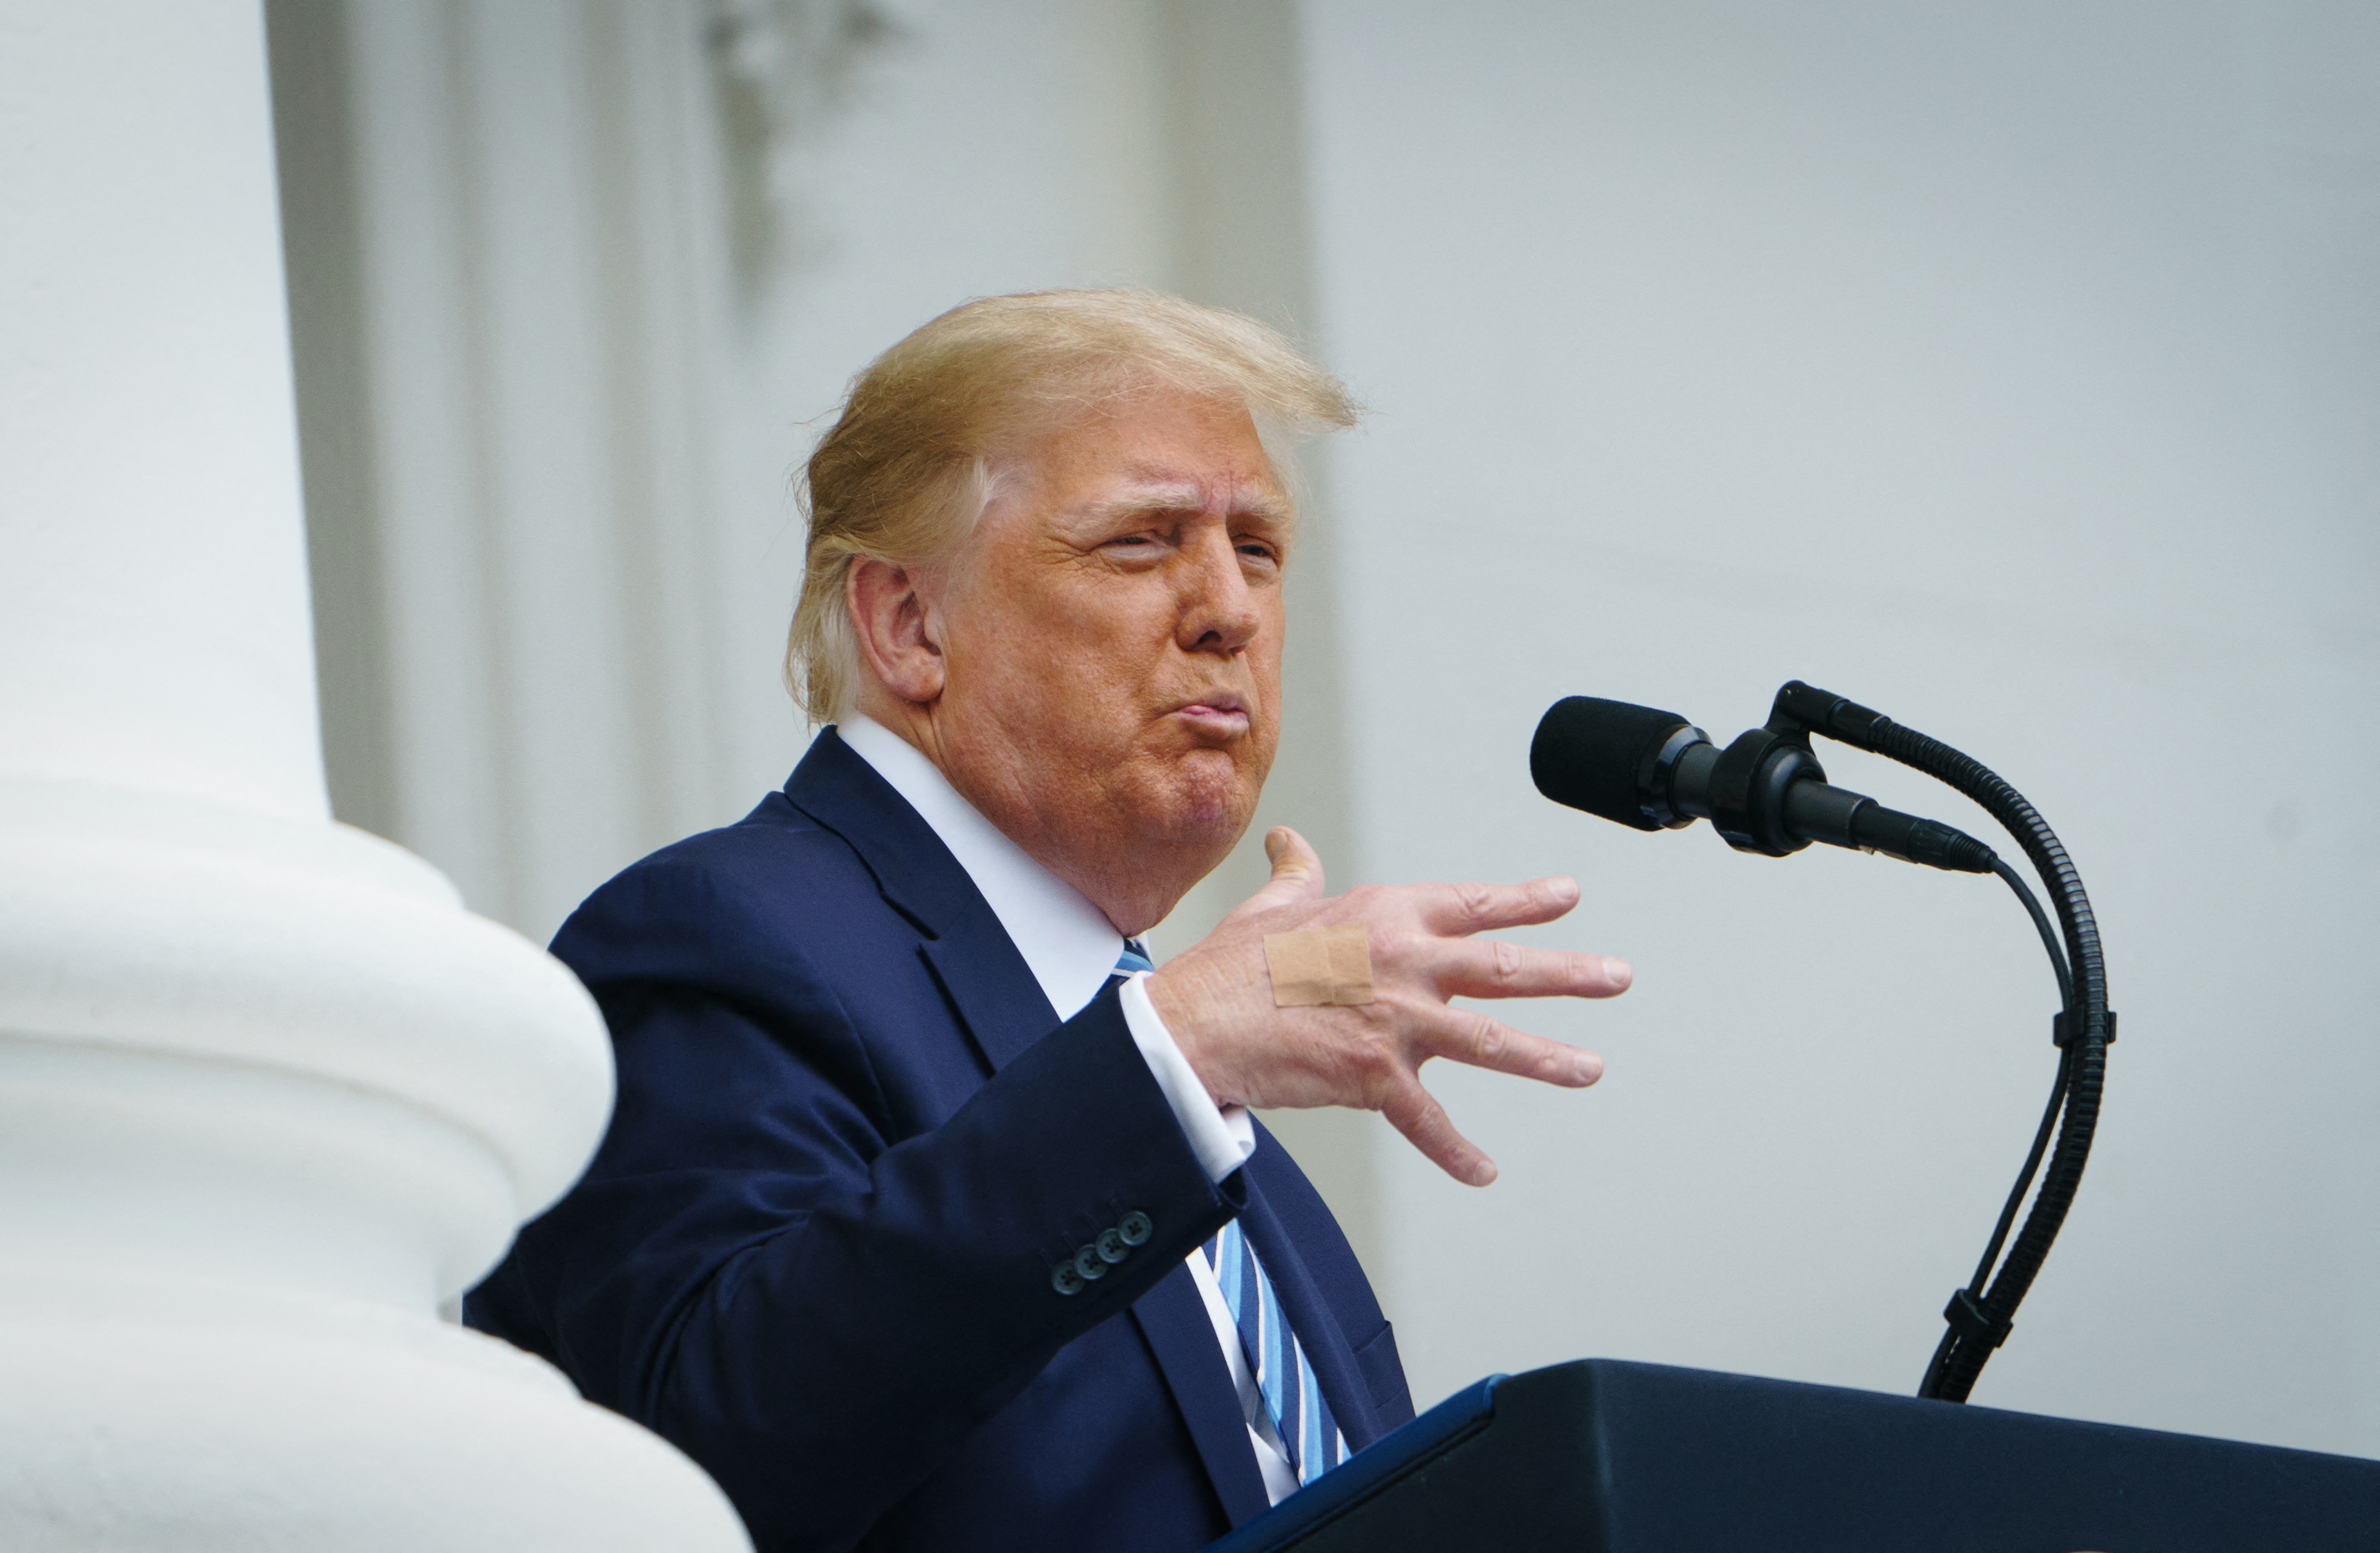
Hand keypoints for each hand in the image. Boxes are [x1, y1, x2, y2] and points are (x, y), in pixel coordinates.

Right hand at [1145, 827, 1631, 1185]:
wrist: (1198, 1024)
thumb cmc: (1232, 966)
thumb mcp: (1272, 905)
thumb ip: (1295, 872)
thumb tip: (1288, 841)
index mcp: (1385, 914)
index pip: (1471, 903)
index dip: (1525, 899)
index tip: (1569, 895)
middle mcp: (1405, 962)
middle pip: (1505, 966)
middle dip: (1570, 971)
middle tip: (1618, 976)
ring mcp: (1397, 1020)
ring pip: (1491, 1041)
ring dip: (1547, 1058)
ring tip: (1590, 1068)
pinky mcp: (1377, 1075)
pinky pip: (1430, 1122)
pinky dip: (1458, 1152)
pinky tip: (1486, 1171)